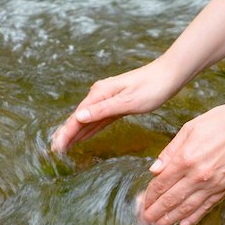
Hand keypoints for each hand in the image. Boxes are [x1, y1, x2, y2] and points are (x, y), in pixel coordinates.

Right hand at [51, 58, 177, 152]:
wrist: (169, 75)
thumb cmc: (151, 87)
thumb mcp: (127, 101)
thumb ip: (102, 111)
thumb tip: (78, 117)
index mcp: (100, 94)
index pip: (78, 117)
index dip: (66, 133)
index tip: (56, 148)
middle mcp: (101, 95)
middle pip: (80, 118)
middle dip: (67, 133)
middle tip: (55, 150)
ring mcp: (109, 98)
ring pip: (89, 119)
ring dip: (77, 132)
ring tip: (65, 145)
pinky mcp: (118, 103)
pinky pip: (100, 119)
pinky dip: (91, 128)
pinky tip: (86, 135)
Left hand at [138, 100, 224, 224]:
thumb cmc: (218, 122)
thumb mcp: (188, 129)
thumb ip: (169, 152)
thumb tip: (154, 170)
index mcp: (185, 159)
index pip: (161, 184)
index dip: (150, 196)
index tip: (143, 203)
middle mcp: (198, 176)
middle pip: (172, 199)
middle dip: (156, 212)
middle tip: (146, 220)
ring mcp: (213, 184)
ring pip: (188, 207)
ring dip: (171, 218)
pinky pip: (207, 206)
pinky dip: (194, 216)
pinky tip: (184, 223)